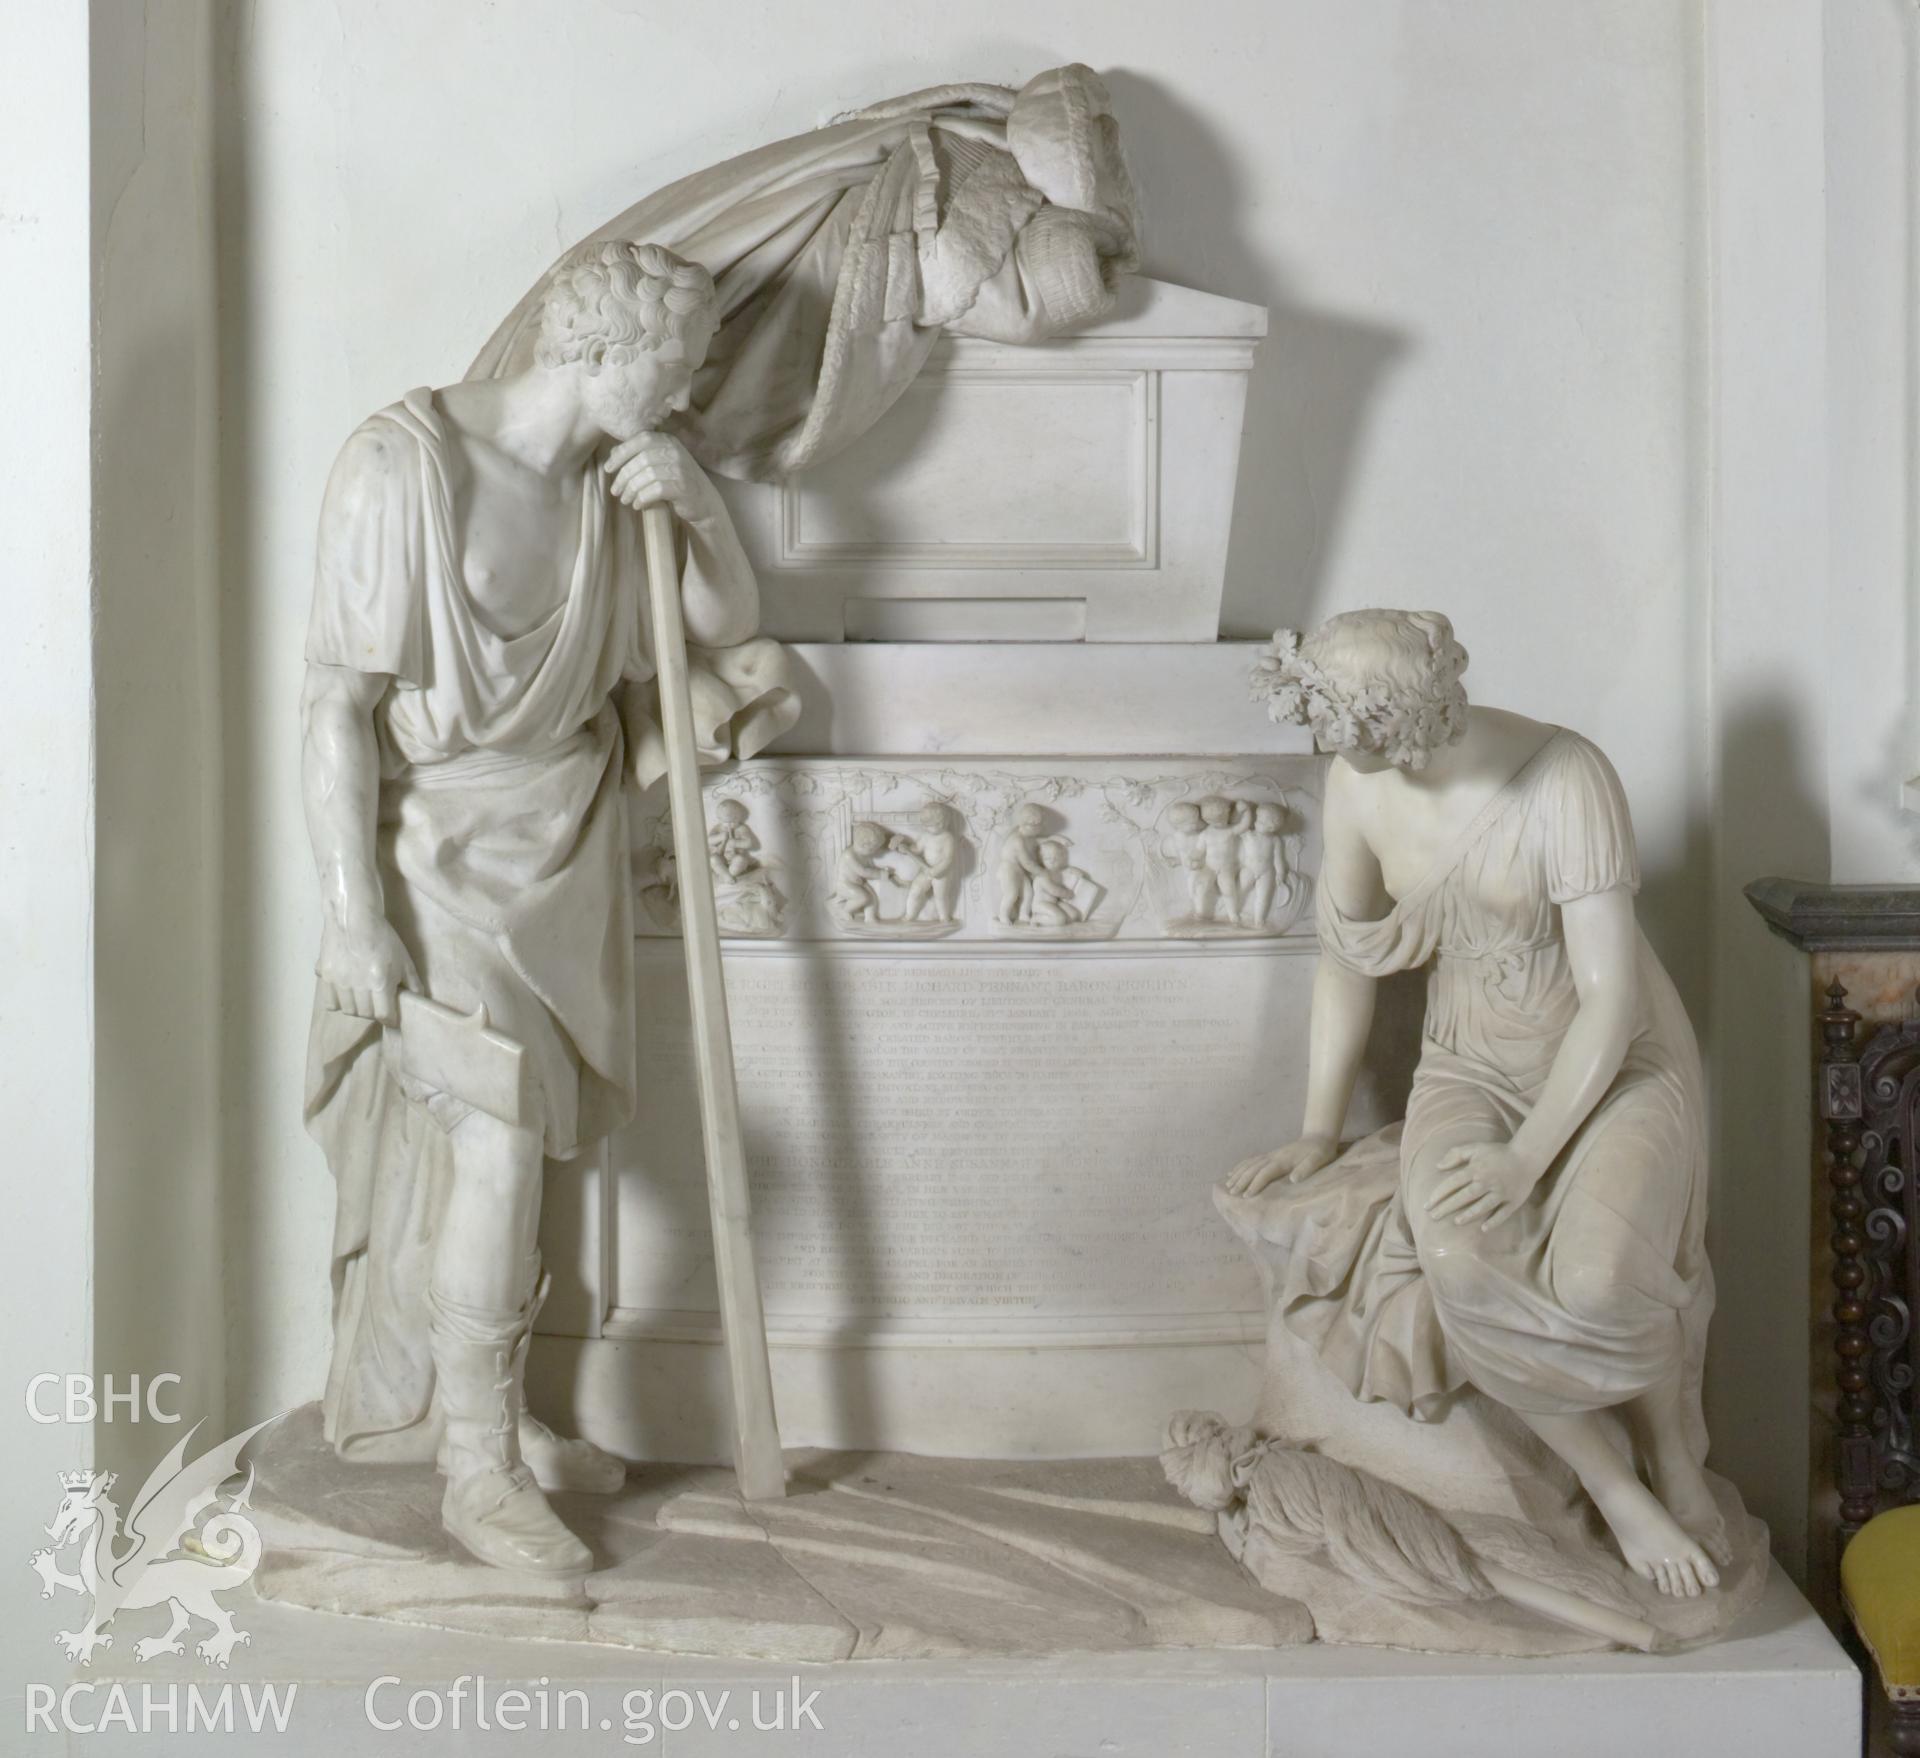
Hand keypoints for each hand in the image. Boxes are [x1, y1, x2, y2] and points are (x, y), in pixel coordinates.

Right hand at [317, 911, 418, 1023]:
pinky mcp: (325, 976)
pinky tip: (345, 993)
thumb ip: (413, 982)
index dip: (389, 1019)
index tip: (391, 1017)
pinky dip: (339, 1003)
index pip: (383, 1015)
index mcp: (380, 982)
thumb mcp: (404, 958)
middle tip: (377, 1003)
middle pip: (365, 1014)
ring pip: (348, 1010)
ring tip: (362, 997)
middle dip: (374, 1012)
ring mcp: (339, 981)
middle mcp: (358, 985)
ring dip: (357, 1008)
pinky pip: (330, 1002)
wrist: (353, 918)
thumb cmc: (383, 937)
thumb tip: (419, 1000)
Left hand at [603, 433, 717, 521]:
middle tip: (615, 490)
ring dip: (631, 490)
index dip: (621, 453)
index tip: (608, 468)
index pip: (640, 440)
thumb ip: (641, 454)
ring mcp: (681, 469)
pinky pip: (655, 490)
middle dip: (623, 476)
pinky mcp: (683, 487)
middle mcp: (676, 452)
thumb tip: (613, 452)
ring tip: (625, 500)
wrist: (705, 503)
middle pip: (641, 460)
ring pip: (646, 475)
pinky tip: (638, 505)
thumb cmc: (678, 482)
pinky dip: (643, 498)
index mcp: (669, 441)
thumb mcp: (662, 463)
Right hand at [1225, 1135, 1338, 1196]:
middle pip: (1253, 1169)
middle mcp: (1274, 1157)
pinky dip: (1241, 1166)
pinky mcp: (1271, 1155)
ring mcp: (1271, 1155)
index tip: (1246, 1196)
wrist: (1319, 1137)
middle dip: (1242, 1181)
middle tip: (1232, 1193)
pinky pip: (1252, 1160)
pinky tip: (1233, 1172)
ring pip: (1250, 1164)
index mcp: (1284, 1161)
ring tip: (1228, 1185)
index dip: (1255, 1184)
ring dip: (1238, 1174)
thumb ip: (1307, 1169)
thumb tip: (1293, 1179)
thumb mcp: (1319, 1160)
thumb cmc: (1321, 1152)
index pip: (1265, 1173)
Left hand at [1424, 1140, 1542, 1230]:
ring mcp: (1501, 1193)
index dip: (1439, 1194)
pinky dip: (1494, 1221)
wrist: (1527, 1156)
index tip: (1427, 1204)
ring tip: (1456, 1222)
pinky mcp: (1513, 1201)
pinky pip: (1503, 1214)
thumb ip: (1456, 1154)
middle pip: (1464, 1197)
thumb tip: (1438, 1166)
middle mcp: (1487, 1182)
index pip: (1453, 1183)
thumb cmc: (1498, 1152)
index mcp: (1476, 1169)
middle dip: (1447, 1207)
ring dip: (1469, 1215)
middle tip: (1433, 1216)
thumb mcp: (1475, 1148)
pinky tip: (1484, 1228)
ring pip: (1482, 1206)